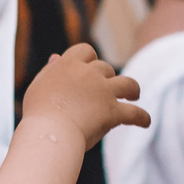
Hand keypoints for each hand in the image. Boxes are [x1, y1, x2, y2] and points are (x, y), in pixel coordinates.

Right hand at [20, 44, 149, 144]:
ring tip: (134, 95)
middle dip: (106, 78)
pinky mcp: (113, 112)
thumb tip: (56, 57)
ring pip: (128, 84)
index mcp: (69, 65)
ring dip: (132, 89)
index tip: (89, 67)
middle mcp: (89, 74)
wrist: (48, 132)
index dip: (89, 59)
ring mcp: (104, 92)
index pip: (85, 51)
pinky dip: (142, 118)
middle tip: (105, 90)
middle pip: (104, 68)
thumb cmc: (38, 113)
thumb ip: (50, 71)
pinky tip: (145, 122)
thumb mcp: (38, 86)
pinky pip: (135, 113)